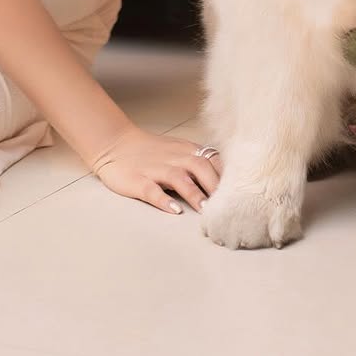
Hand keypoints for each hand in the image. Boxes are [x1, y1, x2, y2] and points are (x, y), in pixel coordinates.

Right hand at [89, 126, 221, 214]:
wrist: (115, 143)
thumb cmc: (151, 152)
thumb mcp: (178, 151)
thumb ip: (199, 162)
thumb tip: (227, 181)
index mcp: (186, 150)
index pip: (213, 159)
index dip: (227, 175)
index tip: (240, 192)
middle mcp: (174, 157)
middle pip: (200, 167)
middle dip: (215, 186)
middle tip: (227, 207)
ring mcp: (155, 169)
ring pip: (179, 178)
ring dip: (195, 194)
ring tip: (206, 212)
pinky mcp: (138, 180)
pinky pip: (152, 190)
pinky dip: (164, 200)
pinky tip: (174, 211)